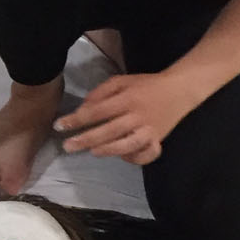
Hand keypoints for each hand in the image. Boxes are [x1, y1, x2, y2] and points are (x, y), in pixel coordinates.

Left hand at [56, 70, 195, 165]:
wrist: (180, 90)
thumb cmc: (146, 85)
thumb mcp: (122, 81)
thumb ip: (101, 92)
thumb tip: (83, 108)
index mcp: (127, 98)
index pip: (98, 111)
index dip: (77, 119)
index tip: (59, 126)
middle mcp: (138, 116)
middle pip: (109, 130)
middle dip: (86, 139)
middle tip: (67, 146)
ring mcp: (149, 130)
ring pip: (127, 145)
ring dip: (108, 150)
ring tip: (92, 152)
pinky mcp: (158, 140)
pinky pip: (146, 155)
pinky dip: (134, 158)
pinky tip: (122, 156)